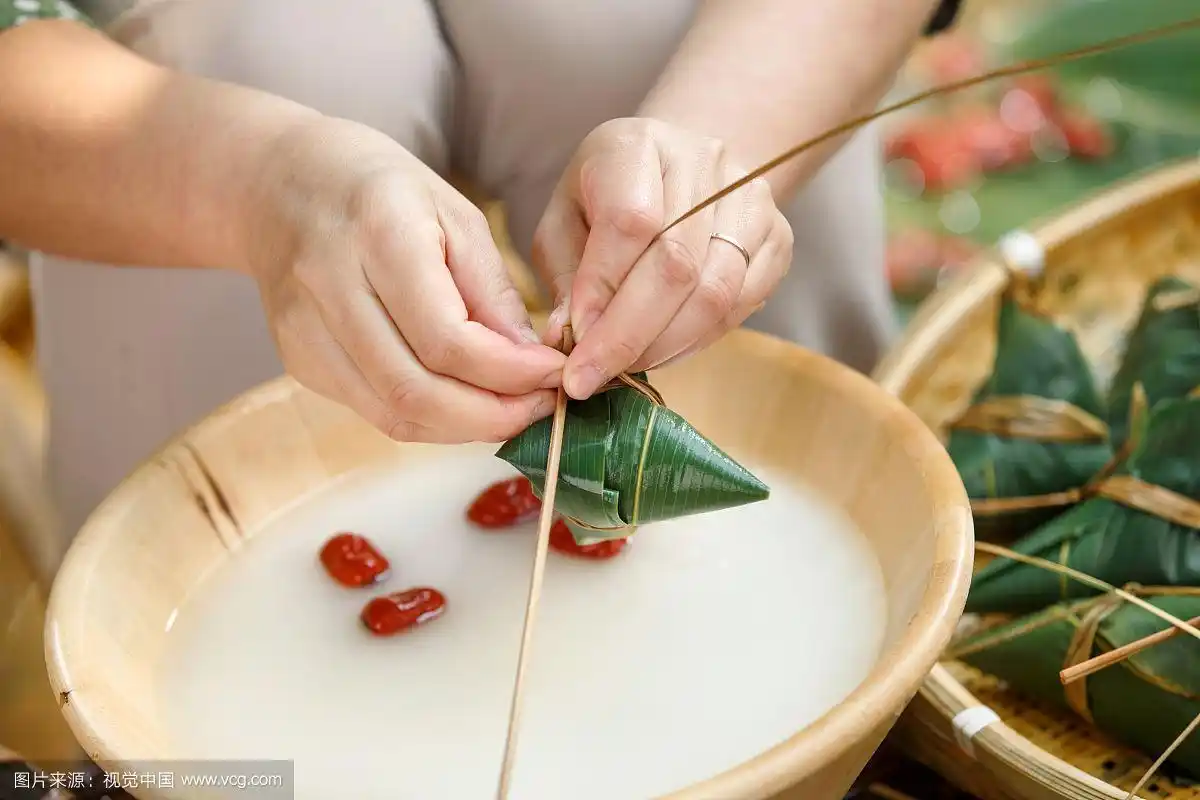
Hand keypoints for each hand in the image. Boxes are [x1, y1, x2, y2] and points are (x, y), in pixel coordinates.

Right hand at [248, 118, 563, 442]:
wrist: (283, 184)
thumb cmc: (384, 192)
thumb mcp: (456, 215)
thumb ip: (493, 293)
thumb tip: (532, 364)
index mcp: (379, 234)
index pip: (448, 339)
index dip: (510, 374)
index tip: (556, 375)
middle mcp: (329, 286)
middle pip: (417, 390)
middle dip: (493, 415)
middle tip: (541, 408)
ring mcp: (304, 331)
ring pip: (394, 414)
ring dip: (465, 427)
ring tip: (512, 411)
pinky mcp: (297, 361)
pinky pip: (376, 411)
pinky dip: (431, 419)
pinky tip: (465, 403)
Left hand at [533, 117, 792, 398]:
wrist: (676, 168)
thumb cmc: (605, 199)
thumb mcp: (564, 222)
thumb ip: (566, 276)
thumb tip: (569, 338)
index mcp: (636, 145)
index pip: (630, 221)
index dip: (604, 290)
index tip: (575, 342)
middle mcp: (703, 159)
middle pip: (676, 263)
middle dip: (630, 334)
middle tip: (594, 378)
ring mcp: (749, 197)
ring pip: (716, 290)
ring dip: (666, 344)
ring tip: (626, 367)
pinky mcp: (778, 235)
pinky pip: (744, 302)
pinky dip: (700, 339)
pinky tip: (665, 351)